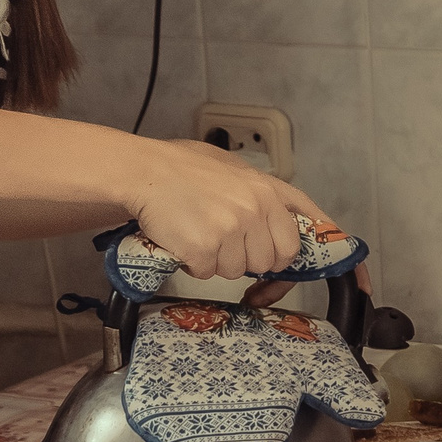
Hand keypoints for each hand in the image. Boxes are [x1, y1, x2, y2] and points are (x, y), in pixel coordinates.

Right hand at [122, 137, 331, 280]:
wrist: (143, 171)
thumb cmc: (182, 167)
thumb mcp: (234, 168)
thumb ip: (263, 193)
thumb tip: (291, 217)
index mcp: (267, 190)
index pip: (298, 236)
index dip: (286, 253)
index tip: (285, 262)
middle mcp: (254, 210)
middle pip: (268, 261)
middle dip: (247, 258)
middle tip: (223, 240)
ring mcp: (230, 230)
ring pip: (236, 271)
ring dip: (216, 261)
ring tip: (198, 232)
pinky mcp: (204, 249)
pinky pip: (207, 273)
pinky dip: (193, 263)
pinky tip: (183, 239)